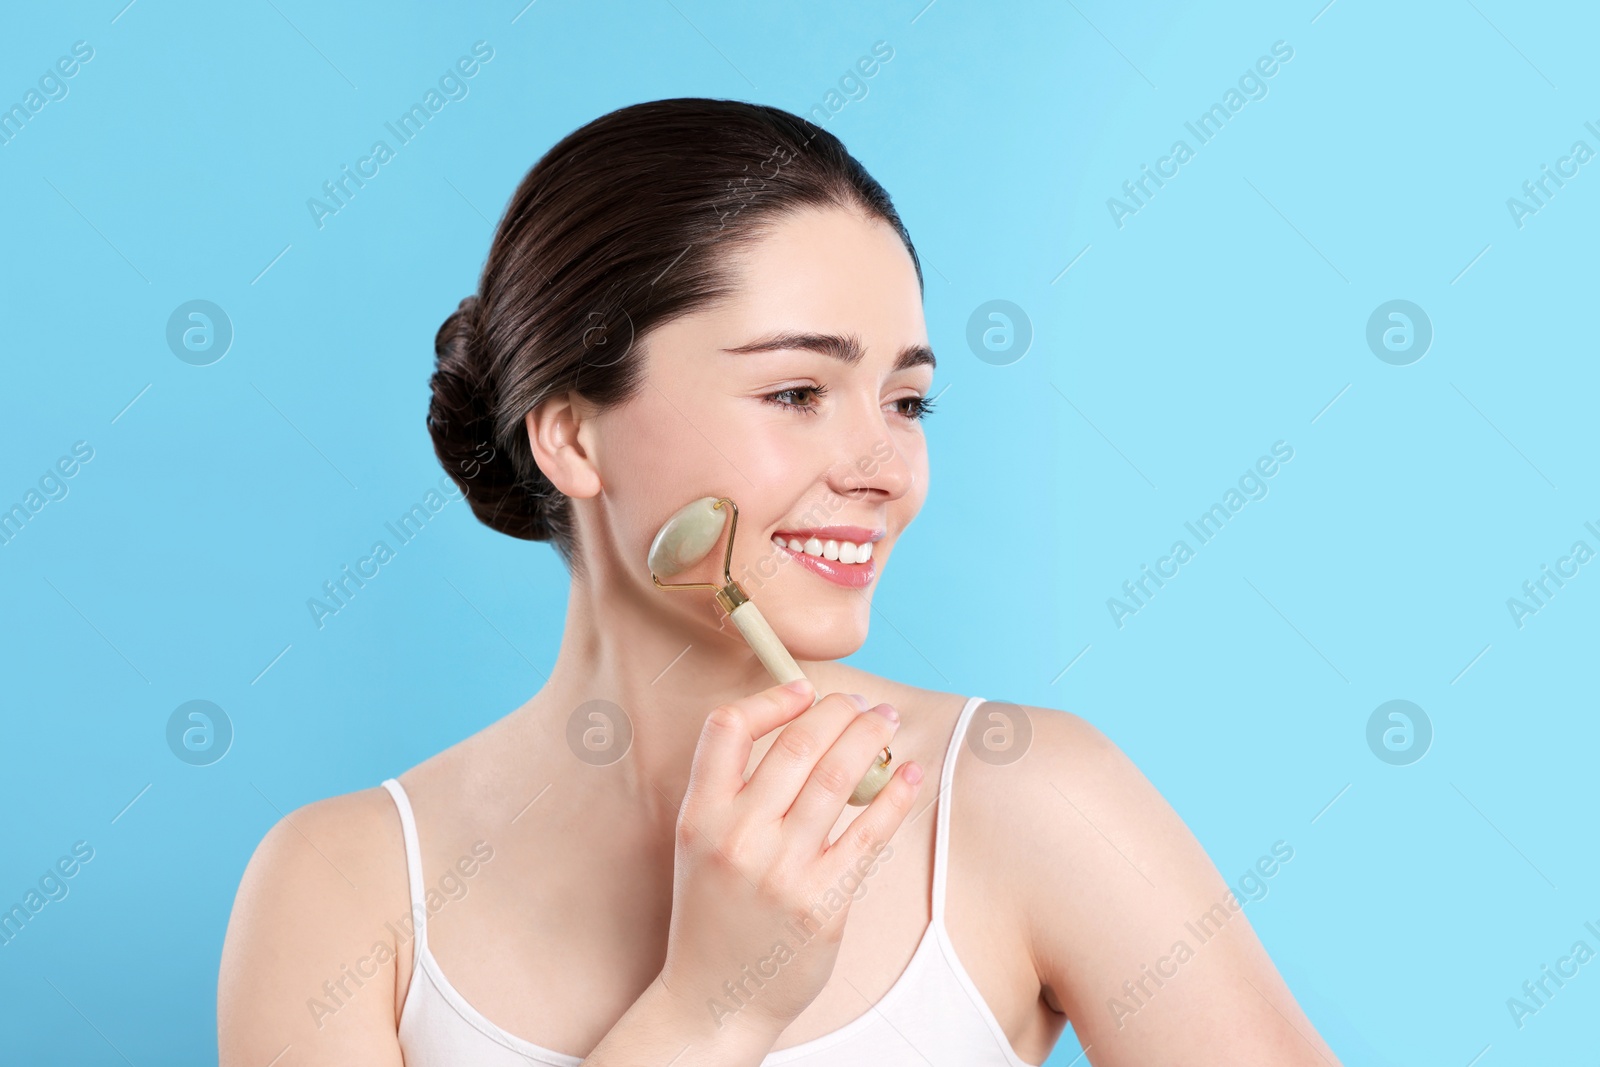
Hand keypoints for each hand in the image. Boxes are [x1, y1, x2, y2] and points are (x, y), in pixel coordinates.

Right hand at [657, 678, 921, 1042]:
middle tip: (862, 704)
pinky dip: (895, 796)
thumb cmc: (712, 912)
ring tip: (887, 723)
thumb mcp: (698, 843)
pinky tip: (909, 775)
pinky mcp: (822, 903)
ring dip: (870, 739)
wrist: (715, 997)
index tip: (804, 690)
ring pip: (837, 779)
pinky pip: (869, 834)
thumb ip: (732, 791)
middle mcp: (737, 837)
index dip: (772, 698)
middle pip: (797, 745)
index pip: (727, 728)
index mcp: (699, 815)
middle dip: (839, 712)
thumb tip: (799, 727)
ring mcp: (782, 871)